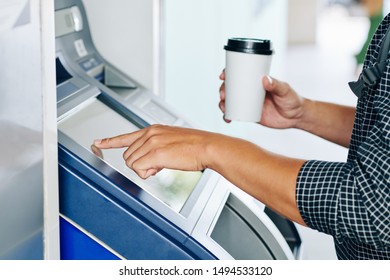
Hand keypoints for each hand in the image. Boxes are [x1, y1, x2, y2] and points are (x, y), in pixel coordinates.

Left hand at [93, 125, 214, 178]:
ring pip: (131, 163)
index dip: (110, 141)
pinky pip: (139, 169)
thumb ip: (156, 147)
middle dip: (139, 164)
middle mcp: (149, 134)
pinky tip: (160, 168)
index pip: (126, 136)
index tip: (98, 142)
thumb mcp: (171, 141)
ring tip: (161, 165)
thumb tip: (149, 161)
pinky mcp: (156, 153)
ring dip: (144, 169)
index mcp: (153, 130)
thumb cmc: (194, 146)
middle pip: (128, 155)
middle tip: (157, 165)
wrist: (207, 146)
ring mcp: (152, 142)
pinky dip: (147, 173)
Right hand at [219, 71, 304, 128]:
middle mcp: (250, 91)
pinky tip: (227, 118)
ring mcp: (248, 103)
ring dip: (222, 103)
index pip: (239, 74)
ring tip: (223, 107)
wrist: (296, 117)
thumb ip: (276, 85)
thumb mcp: (285, 90)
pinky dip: (228, 116)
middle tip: (223, 95)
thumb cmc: (292, 100)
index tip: (223, 76)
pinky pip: (235, 114)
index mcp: (256, 81)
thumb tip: (265, 79)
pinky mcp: (249, 115)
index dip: (228, 74)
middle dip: (222, 90)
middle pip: (231, 88)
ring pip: (230, 101)